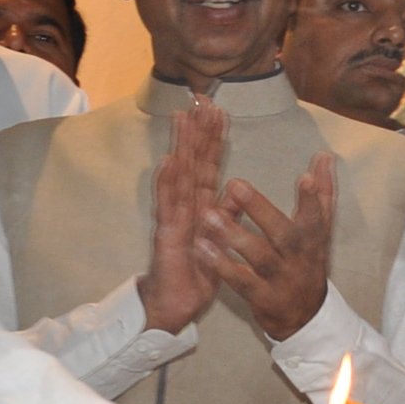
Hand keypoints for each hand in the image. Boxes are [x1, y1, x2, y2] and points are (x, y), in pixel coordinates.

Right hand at [136, 98, 225, 334]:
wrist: (175, 305)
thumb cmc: (195, 272)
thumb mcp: (219, 240)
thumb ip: (227, 215)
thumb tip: (237, 190)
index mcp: (200, 206)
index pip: (209, 165)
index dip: (214, 139)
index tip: (219, 110)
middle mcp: (185, 205)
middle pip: (193, 161)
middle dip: (197, 130)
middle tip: (201, 98)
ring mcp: (174, 217)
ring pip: (178, 175)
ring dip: (181, 146)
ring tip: (182, 118)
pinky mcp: (167, 234)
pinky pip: (168, 206)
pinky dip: (168, 182)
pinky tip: (169, 160)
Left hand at [202, 154, 336, 341]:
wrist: (304, 317)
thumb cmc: (308, 263)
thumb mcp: (320, 231)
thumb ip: (321, 193)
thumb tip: (324, 156)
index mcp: (314, 240)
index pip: (317, 217)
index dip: (313, 199)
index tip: (304, 177)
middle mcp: (299, 259)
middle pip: (283, 234)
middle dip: (260, 209)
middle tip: (234, 184)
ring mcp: (280, 280)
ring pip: (258, 257)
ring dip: (233, 236)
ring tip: (209, 215)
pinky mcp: (261, 298)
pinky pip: (240, 281)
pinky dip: (221, 265)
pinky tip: (202, 247)